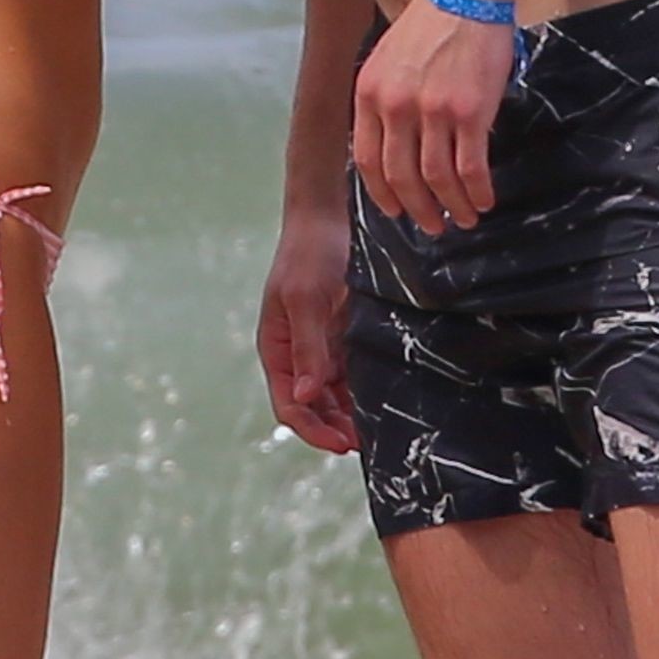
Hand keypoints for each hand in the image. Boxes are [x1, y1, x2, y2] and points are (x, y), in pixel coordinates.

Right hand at [256, 208, 358, 454]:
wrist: (329, 215)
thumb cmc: (309, 253)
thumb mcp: (305, 299)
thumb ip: (307, 347)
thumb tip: (305, 394)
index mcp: (276, 348)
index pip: (289, 404)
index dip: (313, 430)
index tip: (341, 444)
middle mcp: (297, 354)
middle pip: (313, 407)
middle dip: (335, 428)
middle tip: (368, 442)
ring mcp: (321, 346)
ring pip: (334, 396)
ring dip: (350, 414)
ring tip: (378, 427)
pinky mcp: (344, 335)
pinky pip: (352, 374)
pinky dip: (363, 391)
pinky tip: (382, 398)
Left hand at [352, 0, 512, 232]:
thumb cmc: (431, 23)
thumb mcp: (388, 59)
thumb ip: (384, 100)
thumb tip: (391, 147)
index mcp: (369, 93)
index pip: (367, 160)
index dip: (382, 194)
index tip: (397, 211)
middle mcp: (395, 105)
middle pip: (401, 176)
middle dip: (418, 209)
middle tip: (433, 226)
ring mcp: (432, 110)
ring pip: (437, 179)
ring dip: (451, 206)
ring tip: (463, 218)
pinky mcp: (469, 111)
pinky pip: (470, 167)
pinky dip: (477, 191)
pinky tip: (484, 200)